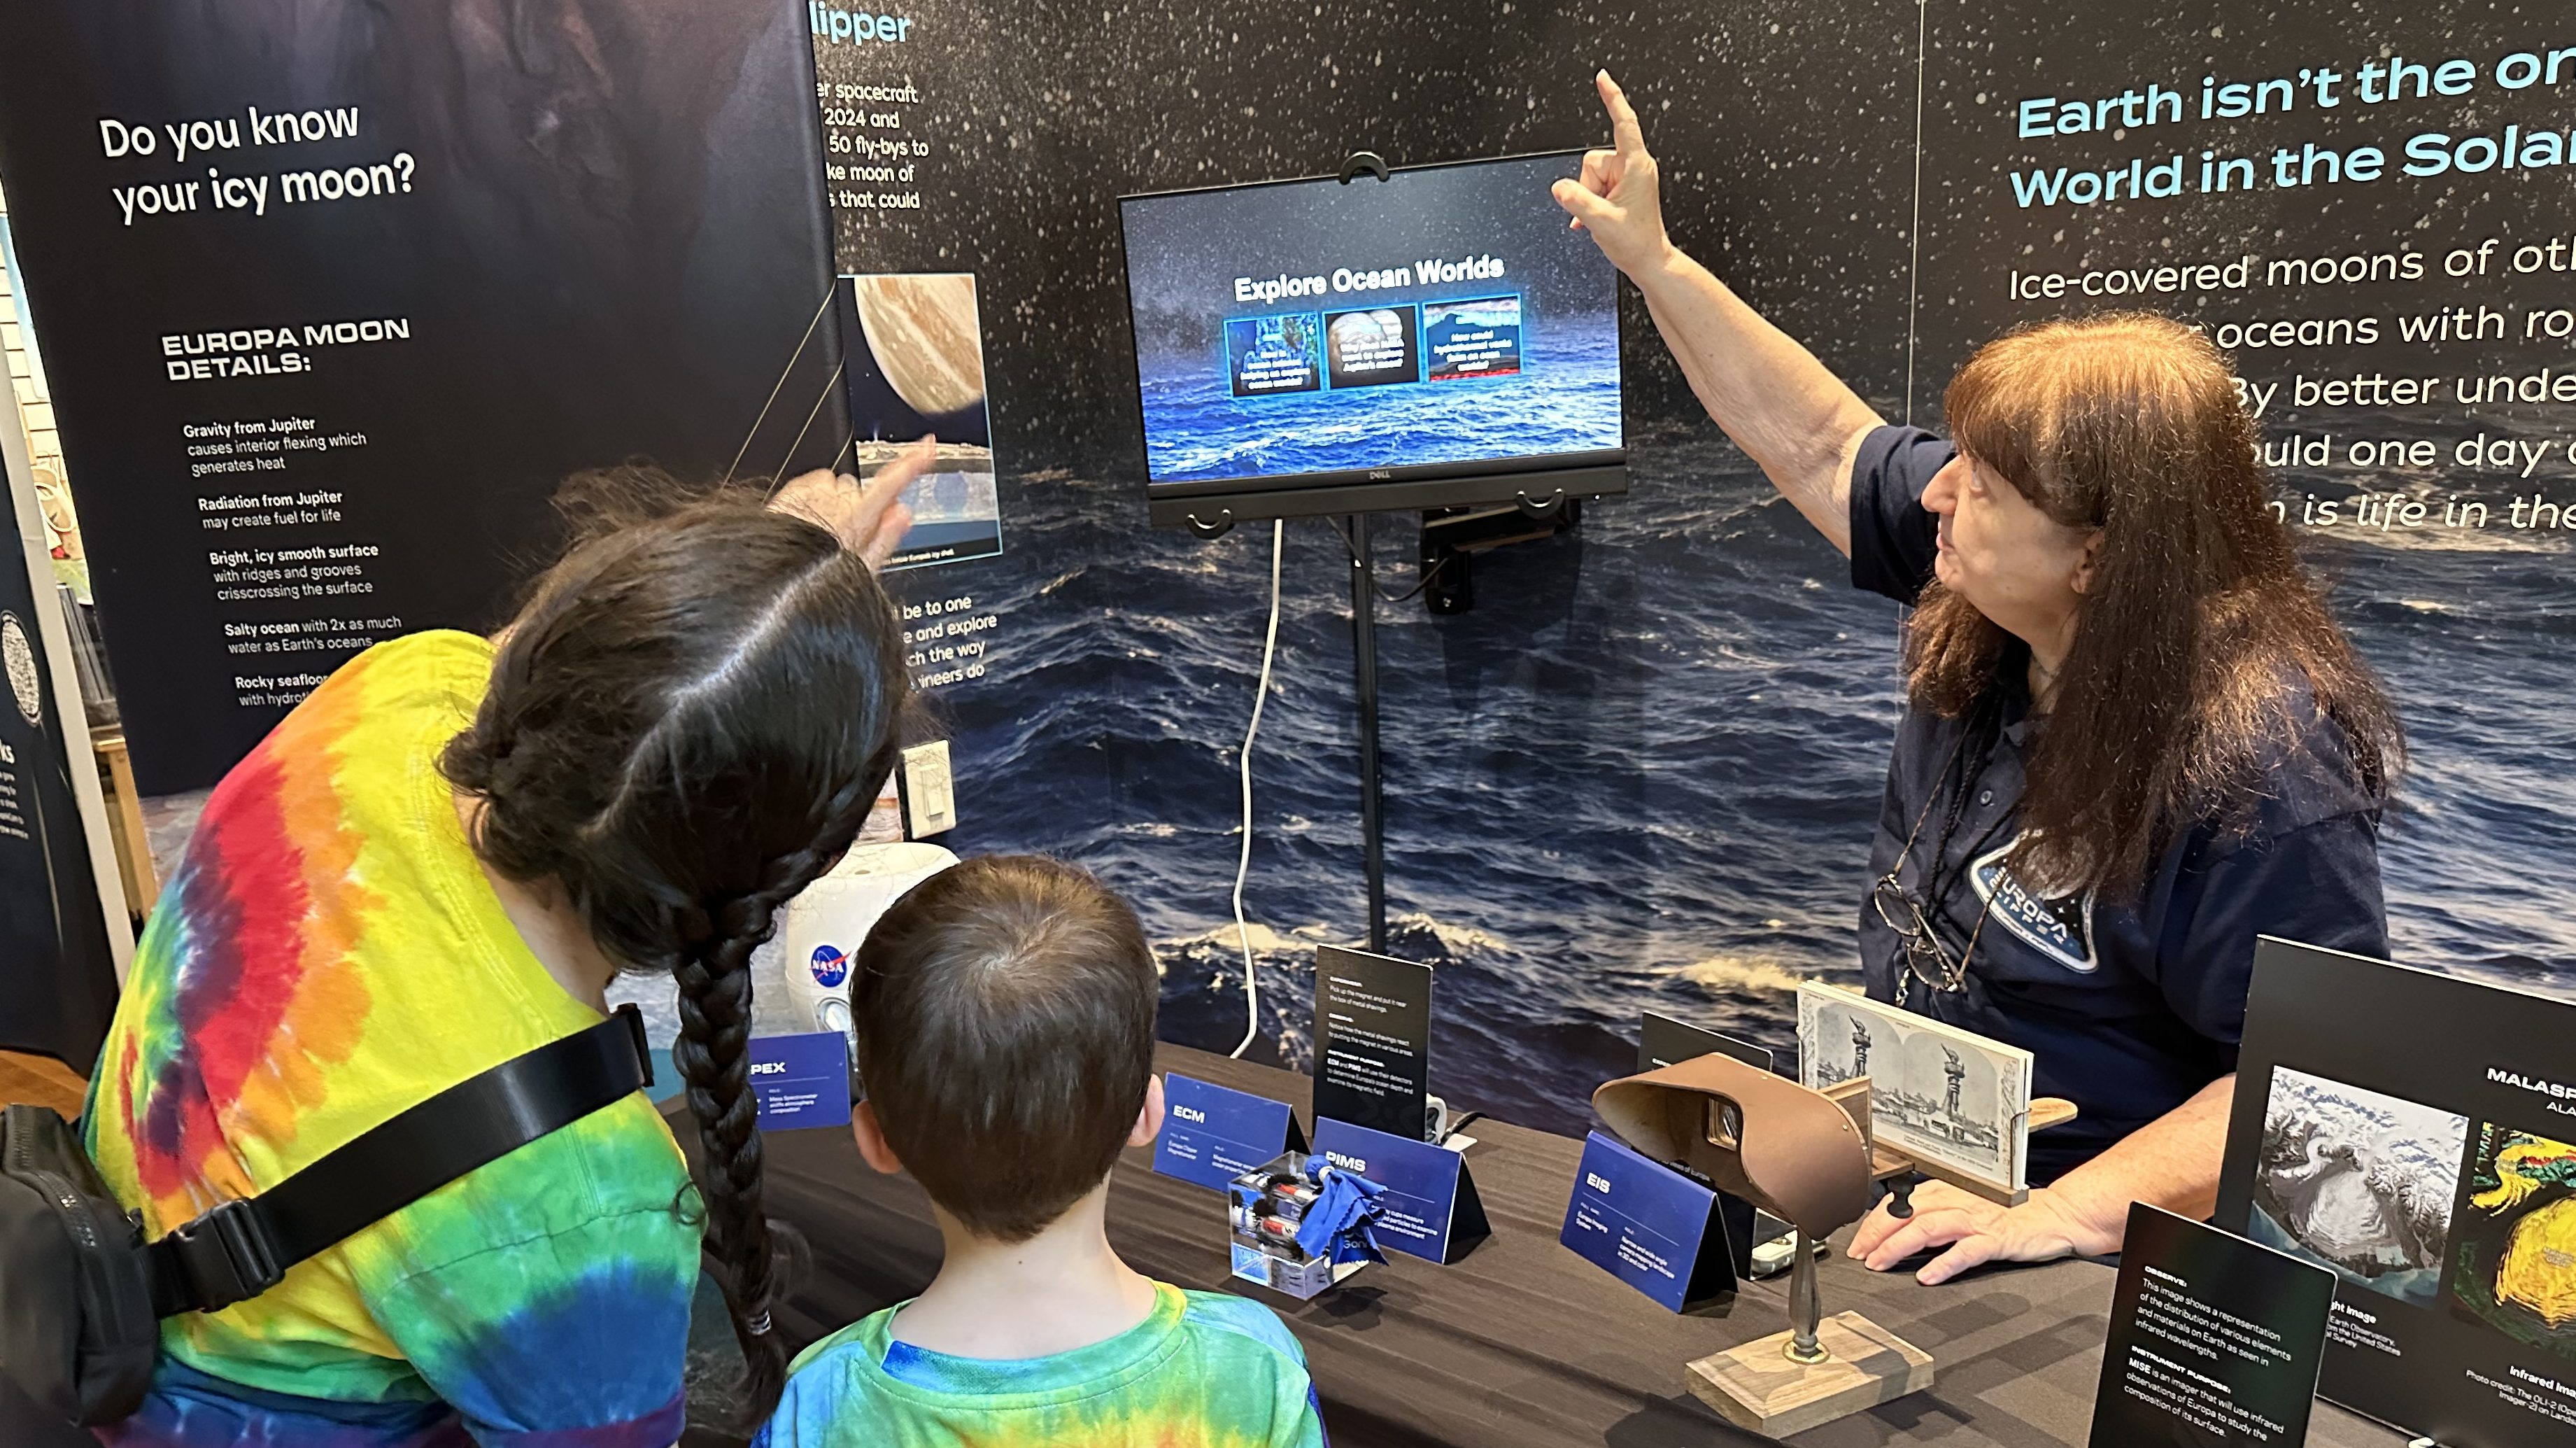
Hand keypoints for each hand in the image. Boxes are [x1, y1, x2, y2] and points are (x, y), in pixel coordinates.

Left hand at [769, 435, 932, 569]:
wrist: (773, 574)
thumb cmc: (811, 579)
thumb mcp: (859, 570)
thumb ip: (884, 538)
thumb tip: (902, 514)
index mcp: (858, 519)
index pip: (892, 483)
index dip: (913, 462)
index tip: (927, 446)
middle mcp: (836, 499)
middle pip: (863, 492)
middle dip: (859, 509)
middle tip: (847, 537)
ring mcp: (814, 492)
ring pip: (838, 487)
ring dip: (835, 503)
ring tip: (823, 532)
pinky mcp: (795, 489)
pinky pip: (814, 485)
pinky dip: (814, 499)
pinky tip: (808, 521)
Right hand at [1550, 70, 1672, 276]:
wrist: (1650, 261)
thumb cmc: (1637, 243)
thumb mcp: (1600, 221)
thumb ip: (1576, 200)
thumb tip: (1559, 187)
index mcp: (1637, 166)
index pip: (1624, 123)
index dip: (1612, 98)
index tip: (1603, 79)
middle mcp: (1634, 167)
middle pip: (1593, 160)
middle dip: (1588, 185)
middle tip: (1600, 210)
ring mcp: (1629, 177)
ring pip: (1591, 174)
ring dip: (1590, 196)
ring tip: (1603, 216)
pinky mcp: (1623, 187)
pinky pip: (1595, 185)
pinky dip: (1590, 201)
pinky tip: (1595, 219)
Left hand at [1846, 1181, 2106, 1284]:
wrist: (2053, 1216)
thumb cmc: (2006, 1215)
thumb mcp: (1964, 1207)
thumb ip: (1934, 1215)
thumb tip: (1895, 1231)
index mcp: (1948, 1192)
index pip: (1900, 1203)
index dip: (1874, 1223)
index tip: (1856, 1243)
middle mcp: (1958, 1201)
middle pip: (1907, 1213)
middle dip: (1877, 1234)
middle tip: (1859, 1255)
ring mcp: (1977, 1219)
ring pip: (1928, 1227)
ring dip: (1899, 1246)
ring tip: (1880, 1263)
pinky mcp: (1996, 1238)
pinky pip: (1965, 1250)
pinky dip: (1944, 1263)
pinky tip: (1927, 1275)